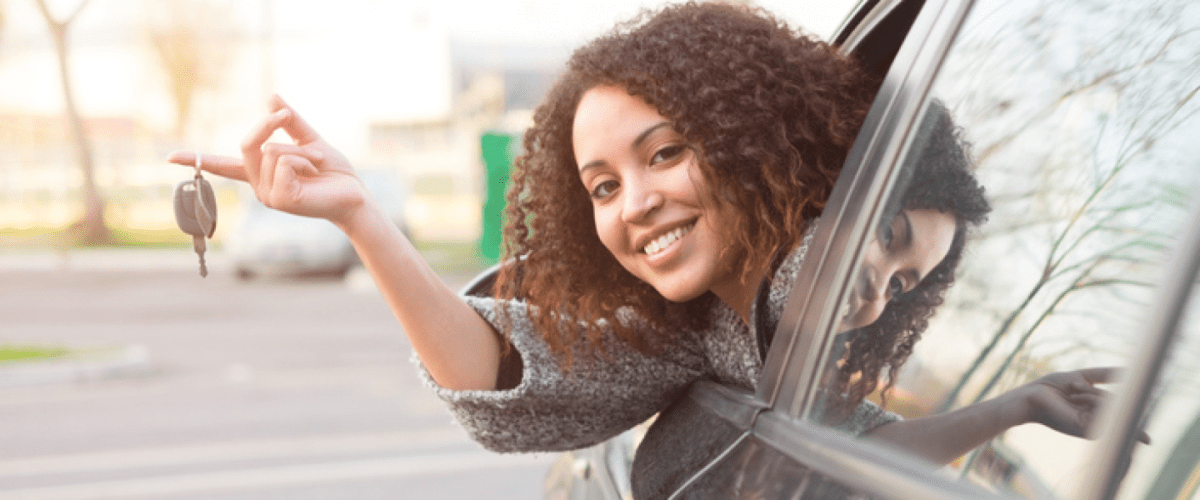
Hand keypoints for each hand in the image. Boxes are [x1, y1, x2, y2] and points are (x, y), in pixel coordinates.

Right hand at [167, 95, 368, 224]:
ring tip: (315, 166)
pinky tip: (314, 174)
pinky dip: (304, 160)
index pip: (223, 165)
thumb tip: (271, 97)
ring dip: (300, 151)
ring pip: (271, 151)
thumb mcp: (310, 140)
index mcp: (261, 173)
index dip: (197, 159)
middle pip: (248, 144)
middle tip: (287, 118)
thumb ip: (289, 121)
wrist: (354, 193)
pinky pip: (284, 163)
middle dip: (269, 124)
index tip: (168, 157)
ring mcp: (268, 196)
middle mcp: (259, 185)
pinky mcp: (280, 200)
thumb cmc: (333, 172)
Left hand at [1019, 367, 1149, 443]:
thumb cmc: (1052, 387)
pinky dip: (1089, 396)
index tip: (1150, 436)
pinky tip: (1074, 396)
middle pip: (1117, 405)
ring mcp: (1094, 429)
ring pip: (1111, 405)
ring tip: (1072, 393)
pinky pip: (1102, 407)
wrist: (1032, 395)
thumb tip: (1130, 370)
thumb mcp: (1083, 377)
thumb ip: (1106, 375)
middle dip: (1097, 393)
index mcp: (1098, 416)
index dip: (1137, 423)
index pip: (1124, 419)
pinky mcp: (1088, 429)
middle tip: (1073, 389)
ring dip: (1091, 393)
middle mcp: (1098, 425)